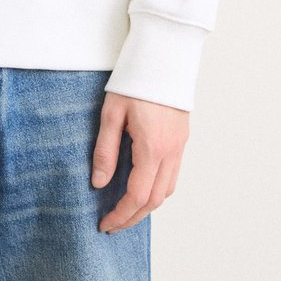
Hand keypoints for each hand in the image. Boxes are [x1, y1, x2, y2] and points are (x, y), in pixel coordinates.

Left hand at [91, 91, 189, 232]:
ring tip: (125, 210)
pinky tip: (142, 186)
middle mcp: (171, 152)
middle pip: (155, 200)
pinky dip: (158, 189)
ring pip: (167, 190)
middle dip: (133, 217)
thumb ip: (105, 150)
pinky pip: (173, 175)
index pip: (137, 195)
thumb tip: (99, 183)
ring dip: (147, 205)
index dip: (121, 214)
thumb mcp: (111, 113)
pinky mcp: (182, 139)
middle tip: (113, 224)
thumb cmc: (134, 81)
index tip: (105, 223)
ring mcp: (180, 146)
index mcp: (152, 148)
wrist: (163, 56)